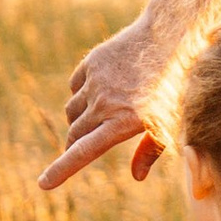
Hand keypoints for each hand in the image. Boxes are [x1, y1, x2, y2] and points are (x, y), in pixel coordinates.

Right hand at [40, 16, 168, 192]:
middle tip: (81, 147)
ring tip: (99, 117)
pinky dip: (82, 94)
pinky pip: (75, 87)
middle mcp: (105, 103)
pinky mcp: (92, 63)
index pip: (83, 152)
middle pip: (75, 134)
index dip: (61, 170)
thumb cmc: (177, 86)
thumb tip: (137, 176)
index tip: (43, 184)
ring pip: (72, 111)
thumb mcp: (172, 121)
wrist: (171, 37)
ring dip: (78, 120)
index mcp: (124, 122)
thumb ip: (151, 150)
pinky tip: (101, 91)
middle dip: (75, 144)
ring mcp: (96, 81)